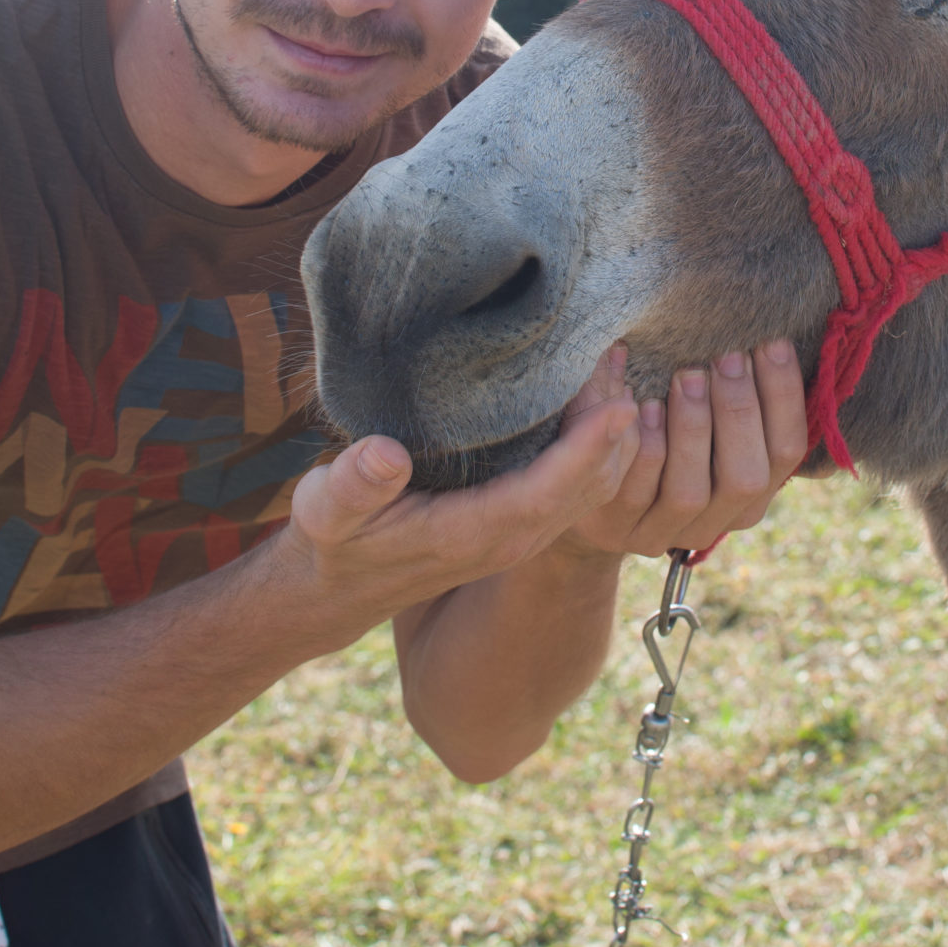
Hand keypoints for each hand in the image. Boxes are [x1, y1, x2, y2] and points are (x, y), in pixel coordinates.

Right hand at [274, 384, 641, 639]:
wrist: (342, 588)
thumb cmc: (337, 540)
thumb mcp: (327, 510)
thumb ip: (354, 485)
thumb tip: (384, 454)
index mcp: (473, 534)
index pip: (546, 492)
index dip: (585, 450)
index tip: (617, 406)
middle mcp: (513, 538)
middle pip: (586, 484)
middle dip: (611, 425)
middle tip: (620, 358)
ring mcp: (525, 533)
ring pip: (595, 486)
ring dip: (615, 432)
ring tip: (617, 367)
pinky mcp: (526, 522)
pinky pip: (583, 486)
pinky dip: (602, 444)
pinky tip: (601, 400)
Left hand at [562, 340, 808, 557]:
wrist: (599, 488)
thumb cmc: (668, 434)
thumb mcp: (711, 419)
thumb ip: (740, 391)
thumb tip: (771, 330)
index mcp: (756, 491)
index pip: (787, 450)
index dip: (784, 397)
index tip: (772, 342)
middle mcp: (719, 519)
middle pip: (745, 478)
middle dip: (739, 411)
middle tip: (727, 355)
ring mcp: (670, 531)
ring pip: (690, 492)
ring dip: (692, 429)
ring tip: (686, 375)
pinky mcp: (622, 530)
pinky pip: (636, 494)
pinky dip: (644, 447)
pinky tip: (642, 407)